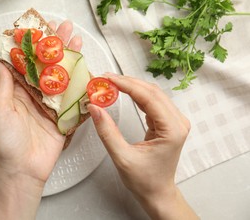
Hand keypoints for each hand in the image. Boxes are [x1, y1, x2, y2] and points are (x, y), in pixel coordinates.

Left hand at [0, 20, 81, 219]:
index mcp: (17, 91)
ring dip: (70, 60)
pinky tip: (87, 70)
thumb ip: (5, 83)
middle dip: (57, 46)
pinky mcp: (63, 117)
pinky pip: (73, 98)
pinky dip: (81, 85)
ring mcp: (50, 105)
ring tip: (78, 42)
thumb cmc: (6, 141)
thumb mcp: (1, 108)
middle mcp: (34, 95)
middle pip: (48, 66)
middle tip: (65, 27)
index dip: (34, 45)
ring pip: (62, 77)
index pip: (27, 62)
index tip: (40, 28)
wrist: (23, 169)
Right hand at [87, 75, 197, 218]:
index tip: (108, 78)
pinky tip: (123, 91)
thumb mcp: (122, 157)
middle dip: (128, 82)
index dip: (127, 85)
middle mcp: (177, 122)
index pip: (148, 97)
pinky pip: (152, 102)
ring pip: (153, 94)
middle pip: (152, 92)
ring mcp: (174, 121)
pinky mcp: (167, 122)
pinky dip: (136, 95)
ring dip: (132, 86)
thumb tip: (95, 107)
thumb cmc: (144, 180)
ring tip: (111, 82)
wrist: (157, 192)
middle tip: (106, 78)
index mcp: (172, 130)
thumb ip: (107, 131)